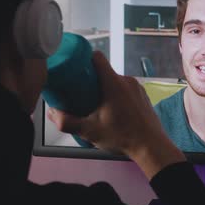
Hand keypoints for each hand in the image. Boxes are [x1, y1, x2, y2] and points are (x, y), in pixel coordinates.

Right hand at [47, 51, 184, 178]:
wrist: (151, 147)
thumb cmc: (123, 137)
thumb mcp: (89, 131)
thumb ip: (67, 122)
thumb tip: (53, 114)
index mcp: (113, 83)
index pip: (97, 57)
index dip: (84, 59)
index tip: (75, 68)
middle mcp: (126, 81)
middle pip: (104, 72)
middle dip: (91, 80)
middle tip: (81, 94)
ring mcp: (137, 88)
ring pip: (115, 82)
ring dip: (105, 90)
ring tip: (96, 106)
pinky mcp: (143, 96)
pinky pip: (126, 90)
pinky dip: (117, 96)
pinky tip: (112, 112)